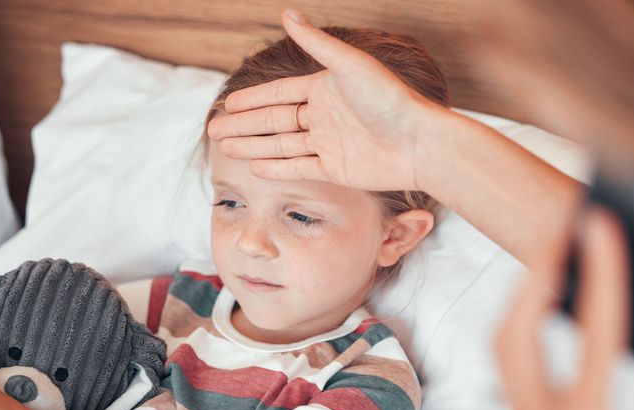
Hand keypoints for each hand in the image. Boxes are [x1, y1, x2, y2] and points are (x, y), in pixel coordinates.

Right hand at [207, 9, 443, 191]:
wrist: (419, 141)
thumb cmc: (390, 98)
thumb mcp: (350, 65)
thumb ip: (317, 44)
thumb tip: (286, 12)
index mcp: (325, 90)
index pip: (279, 94)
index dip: (253, 99)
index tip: (227, 103)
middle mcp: (324, 116)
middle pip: (275, 121)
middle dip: (244, 125)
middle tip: (214, 129)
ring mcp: (329, 144)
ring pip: (282, 145)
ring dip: (253, 145)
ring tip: (225, 147)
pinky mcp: (336, 170)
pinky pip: (300, 168)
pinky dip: (278, 167)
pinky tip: (255, 167)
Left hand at [495, 209, 633, 409]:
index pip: (597, 336)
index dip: (603, 273)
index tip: (603, 224)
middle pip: (516, 332)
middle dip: (537, 272)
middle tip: (563, 227)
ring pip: (500, 344)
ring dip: (523, 291)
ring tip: (555, 251)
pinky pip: (505, 358)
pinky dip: (520, 316)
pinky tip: (545, 295)